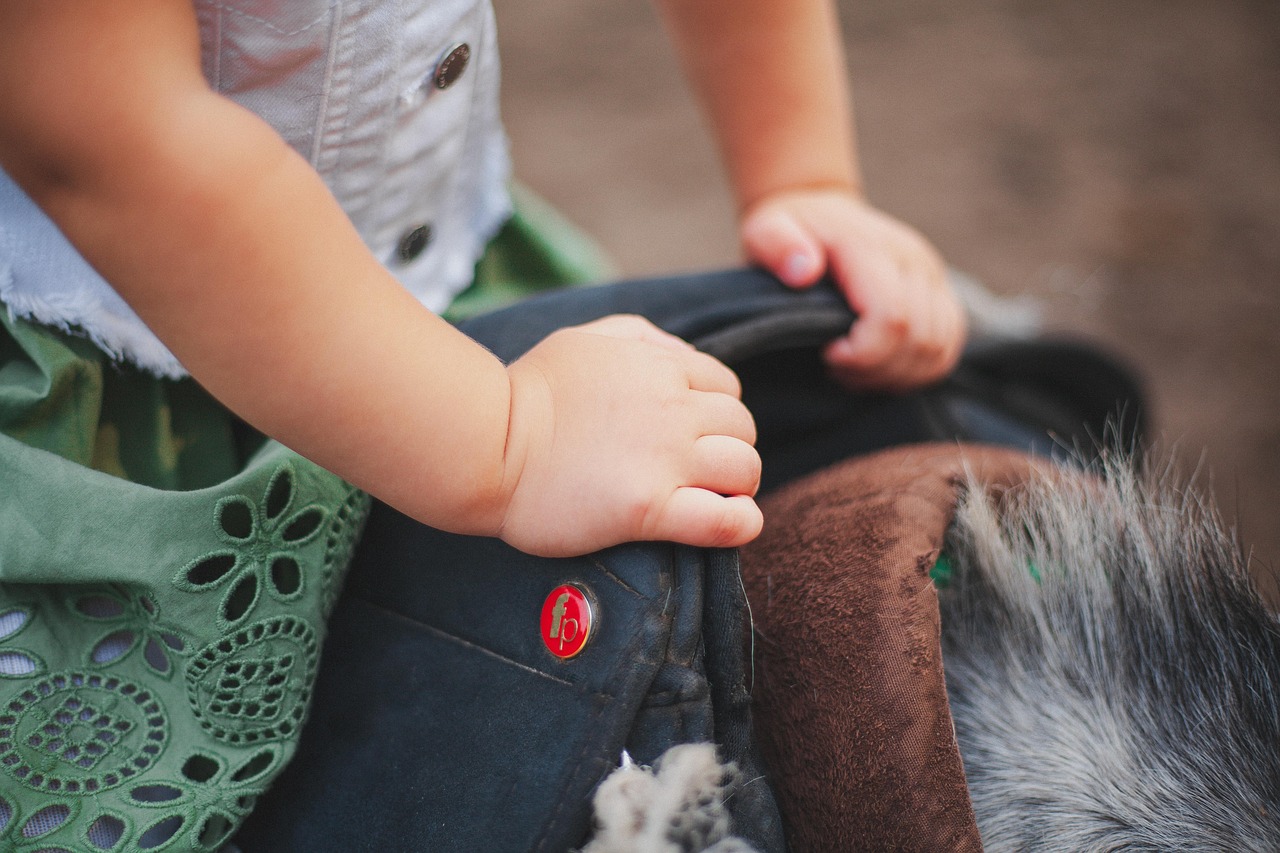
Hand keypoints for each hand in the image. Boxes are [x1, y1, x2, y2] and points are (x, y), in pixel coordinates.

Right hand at [497, 315, 761, 556]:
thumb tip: (683, 354)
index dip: (718, 414)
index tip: (695, 436)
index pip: (728, 387)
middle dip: (729, 449)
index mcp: (661, 366)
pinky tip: (729, 526)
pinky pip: (727, 520)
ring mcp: (665, 459)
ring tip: (708, 498)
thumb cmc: (528, 392)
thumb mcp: (586, 339)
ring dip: (736, 486)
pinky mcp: (649, 509)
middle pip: (743, 428)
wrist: (487, 445)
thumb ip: (642, 338)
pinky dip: (740, 524)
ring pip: (744, 469)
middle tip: (699, 471)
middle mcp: (673, 408)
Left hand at [741, 187, 966, 389]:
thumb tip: (803, 271)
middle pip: (918, 340)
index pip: (892, 317)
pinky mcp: (941, 296)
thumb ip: (777, 244)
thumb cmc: (789, 231)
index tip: (827, 354)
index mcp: (871, 248)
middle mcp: (913, 261)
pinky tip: (878, 368)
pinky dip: (916, 372)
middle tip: (836, 367)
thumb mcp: (766, 229)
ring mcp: (933, 278)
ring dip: (895, 374)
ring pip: (937, 349)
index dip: (863, 353)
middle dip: (875, 369)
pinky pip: (946, 349)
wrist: (821, 214)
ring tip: (854, 368)